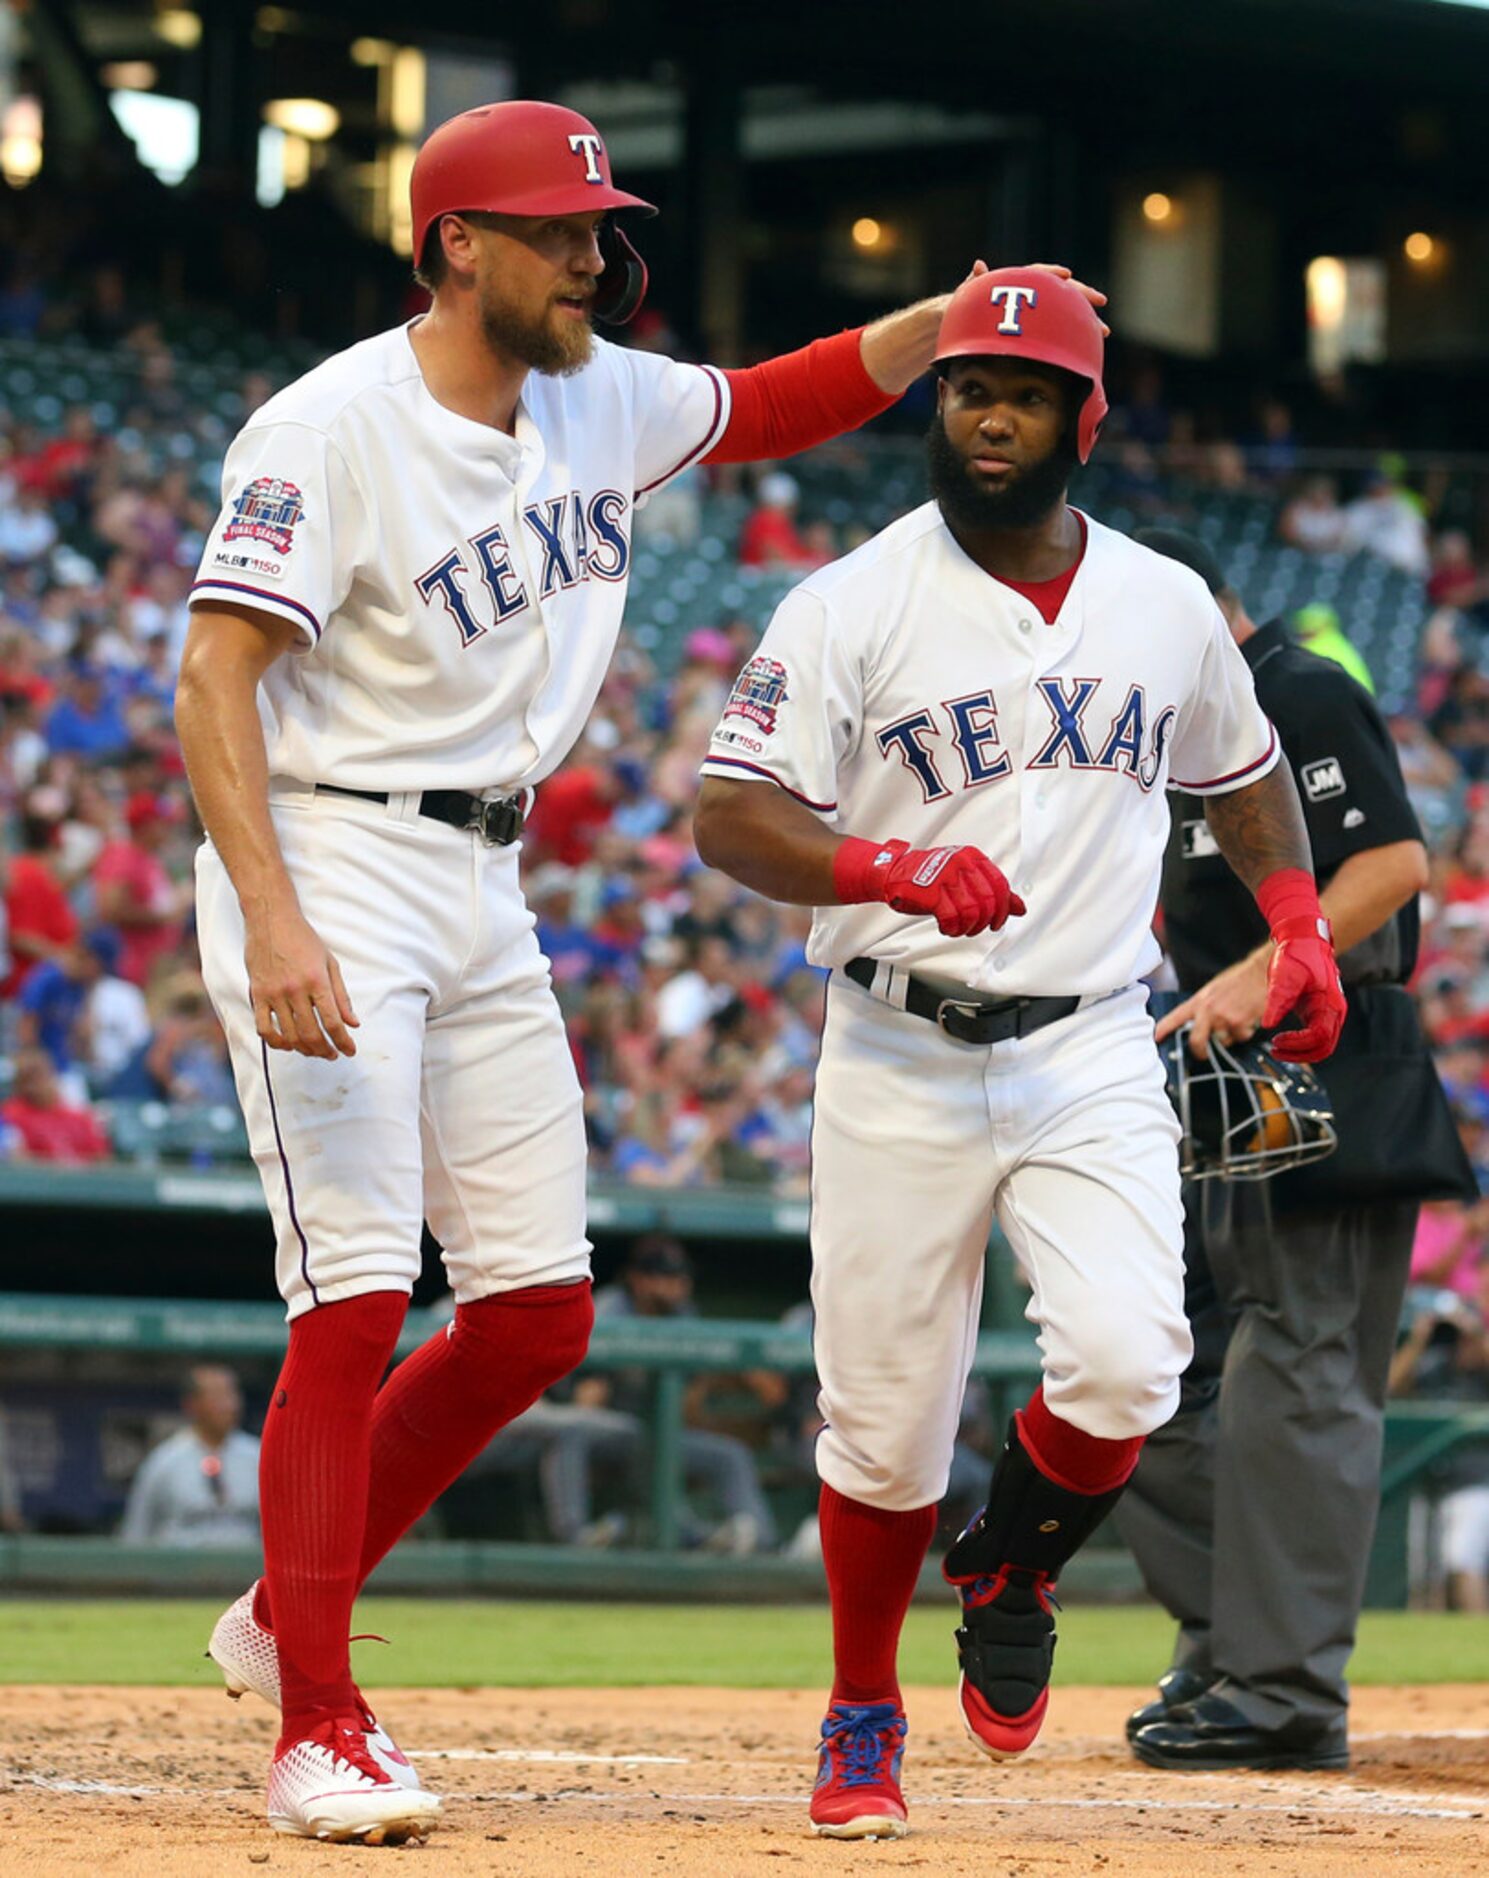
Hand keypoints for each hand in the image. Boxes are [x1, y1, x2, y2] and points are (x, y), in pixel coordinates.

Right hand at [244, 905, 358, 1058]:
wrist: (271, 919)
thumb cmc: (303, 939)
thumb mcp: (330, 963)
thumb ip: (341, 996)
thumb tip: (353, 1023)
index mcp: (317, 980)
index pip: (333, 1021)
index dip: (343, 1042)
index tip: (349, 1051)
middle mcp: (295, 989)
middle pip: (311, 1033)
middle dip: (325, 1050)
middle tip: (332, 1054)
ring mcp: (274, 993)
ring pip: (289, 1035)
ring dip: (304, 1049)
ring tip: (314, 1051)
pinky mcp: (257, 994)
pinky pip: (264, 1028)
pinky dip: (276, 1042)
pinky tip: (287, 1044)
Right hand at [877, 839, 1025, 937]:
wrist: (894, 873)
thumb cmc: (929, 876)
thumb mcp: (966, 878)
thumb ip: (993, 891)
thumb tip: (1019, 907)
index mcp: (973, 857)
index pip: (1001, 885)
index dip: (1002, 909)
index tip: (997, 921)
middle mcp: (961, 864)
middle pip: (989, 902)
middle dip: (985, 922)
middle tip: (976, 928)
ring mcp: (946, 877)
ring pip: (973, 913)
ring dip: (968, 928)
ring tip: (960, 928)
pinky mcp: (931, 893)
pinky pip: (952, 918)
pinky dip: (952, 929)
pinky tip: (947, 927)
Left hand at [941, 260, 1109, 334]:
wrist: (966, 323)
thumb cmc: (967, 308)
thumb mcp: (970, 295)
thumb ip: (976, 282)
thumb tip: (978, 266)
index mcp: (1019, 282)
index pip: (1040, 273)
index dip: (1053, 274)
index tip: (1066, 275)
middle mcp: (1034, 295)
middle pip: (1063, 293)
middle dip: (1083, 296)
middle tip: (1101, 301)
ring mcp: (1039, 313)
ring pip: (1066, 314)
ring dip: (1085, 322)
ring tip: (1102, 332)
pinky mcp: (1039, 330)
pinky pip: (1060, 332)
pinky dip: (1074, 338)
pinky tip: (1089, 347)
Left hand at [1154, 951, 1269, 1052]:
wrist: (1260, 972)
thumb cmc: (1239, 980)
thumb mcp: (1213, 990)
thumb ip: (1204, 1007)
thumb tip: (1199, 1024)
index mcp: (1199, 1001)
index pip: (1175, 1017)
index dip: (1163, 1030)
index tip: (1155, 1038)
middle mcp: (1207, 1010)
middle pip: (1195, 1041)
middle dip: (1200, 1052)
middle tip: (1204, 1054)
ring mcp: (1222, 1018)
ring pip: (1222, 1042)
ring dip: (1230, 1037)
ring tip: (1237, 1020)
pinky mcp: (1238, 1023)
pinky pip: (1240, 1038)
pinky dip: (1245, 1033)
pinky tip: (1248, 1019)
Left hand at [1263, 915, 1346, 1062]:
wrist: (1304, 939)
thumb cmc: (1297, 954)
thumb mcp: (1284, 977)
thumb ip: (1277, 1001)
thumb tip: (1267, 1025)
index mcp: (1330, 1004)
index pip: (1319, 1037)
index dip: (1298, 1044)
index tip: (1276, 1040)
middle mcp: (1333, 1011)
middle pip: (1324, 1047)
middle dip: (1299, 1054)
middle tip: (1275, 1050)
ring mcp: (1327, 1012)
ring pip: (1321, 1044)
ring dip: (1300, 1051)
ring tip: (1276, 1047)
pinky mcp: (1318, 1012)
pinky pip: (1314, 1036)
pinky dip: (1300, 1042)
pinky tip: (1282, 1038)